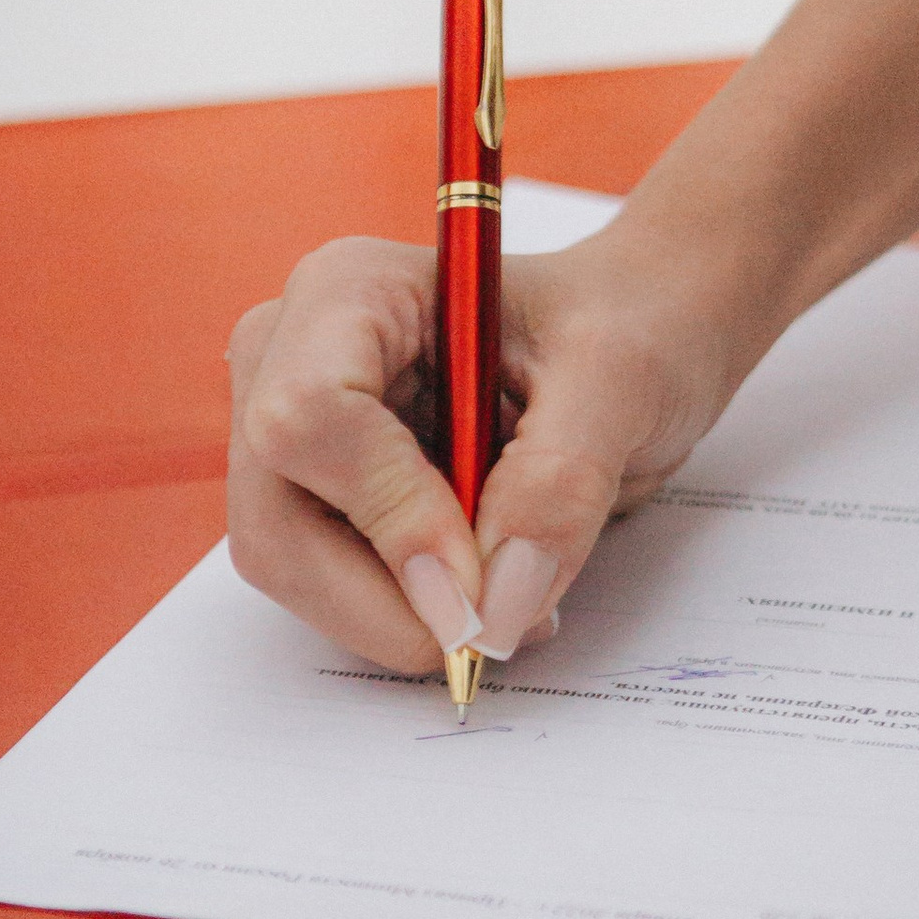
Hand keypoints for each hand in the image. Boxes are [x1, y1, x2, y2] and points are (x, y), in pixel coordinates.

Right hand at [226, 229, 739, 672]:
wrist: (641, 333)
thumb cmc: (630, 323)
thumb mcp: (623, 381)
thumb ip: (559, 482)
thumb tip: (495, 602)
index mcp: (353, 290)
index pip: (307, 417)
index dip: (389, 515)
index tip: (482, 581)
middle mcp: (292, 355)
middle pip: (276, 516)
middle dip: (387, 598)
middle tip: (500, 627)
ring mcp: (294, 430)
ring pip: (290, 567)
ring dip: (399, 617)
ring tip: (512, 604)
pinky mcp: (320, 493)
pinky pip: (326, 585)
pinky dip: (403, 615)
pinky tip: (485, 595)